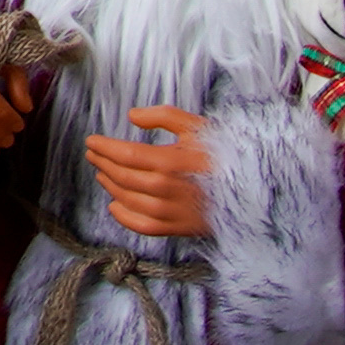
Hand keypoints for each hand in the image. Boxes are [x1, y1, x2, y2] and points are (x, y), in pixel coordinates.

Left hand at [86, 106, 212, 238]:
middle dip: (103, 163)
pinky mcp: (180, 228)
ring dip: (110, 186)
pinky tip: (115, 206)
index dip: (104, 147)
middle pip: (123, 176)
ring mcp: (173, 211)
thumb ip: (162, 116)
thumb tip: (132, 116)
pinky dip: (125, 217)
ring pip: (129, 200)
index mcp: (170, 161)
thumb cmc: (222, 153)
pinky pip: (144, 226)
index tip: (91, 141)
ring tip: (102, 174)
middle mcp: (167, 189)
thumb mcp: (195, 126)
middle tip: (93, 154)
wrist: (253, 187)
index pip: (124, 154)